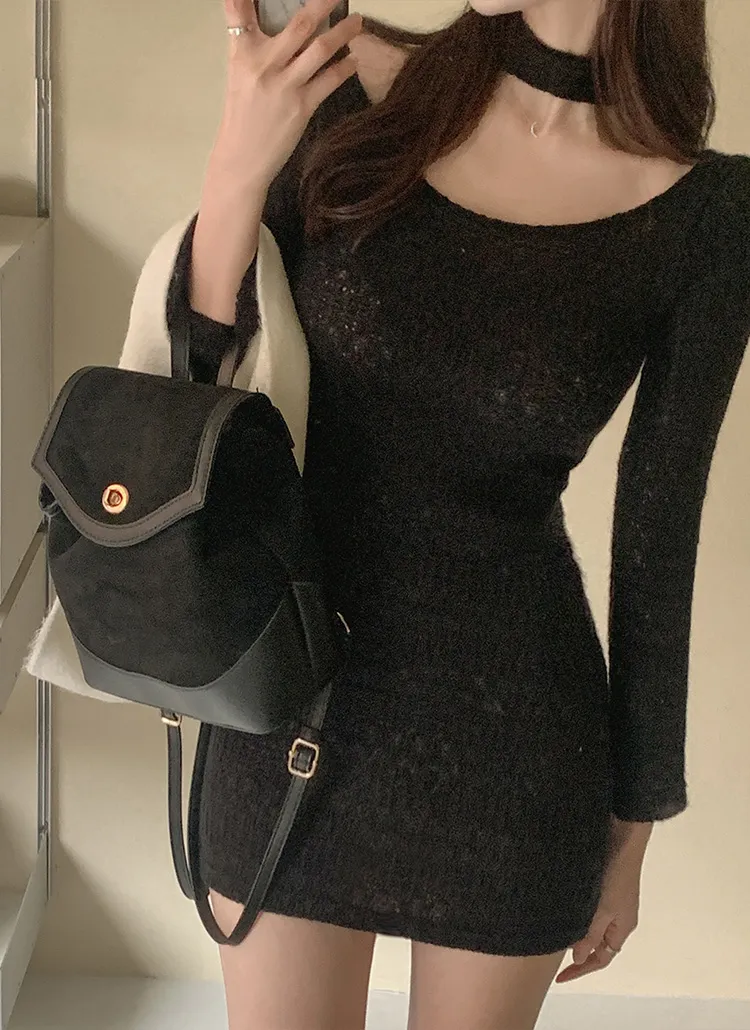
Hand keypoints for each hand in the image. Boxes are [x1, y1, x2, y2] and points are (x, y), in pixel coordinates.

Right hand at [213, 0, 363, 188]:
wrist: (242, 158)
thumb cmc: (242, 116)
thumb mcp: (238, 74)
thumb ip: (252, 47)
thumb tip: (282, 30)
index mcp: (243, 54)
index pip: (240, 11)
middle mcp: (264, 65)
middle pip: (299, 25)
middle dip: (323, 4)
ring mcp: (285, 86)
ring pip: (320, 49)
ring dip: (343, 32)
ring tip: (358, 22)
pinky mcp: (301, 107)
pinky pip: (329, 80)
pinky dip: (344, 67)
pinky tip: (353, 60)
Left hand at [554, 819, 651, 983]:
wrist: (621, 832)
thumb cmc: (616, 871)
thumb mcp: (602, 909)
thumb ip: (590, 934)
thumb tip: (579, 958)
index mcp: (622, 926)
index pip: (602, 958)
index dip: (581, 969)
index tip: (560, 976)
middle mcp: (616, 915)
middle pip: (595, 942)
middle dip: (575, 949)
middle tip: (550, 952)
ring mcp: (608, 898)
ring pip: (587, 923)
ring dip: (571, 928)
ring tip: (548, 931)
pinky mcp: (599, 881)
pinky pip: (584, 905)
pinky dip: (572, 910)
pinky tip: (556, 906)